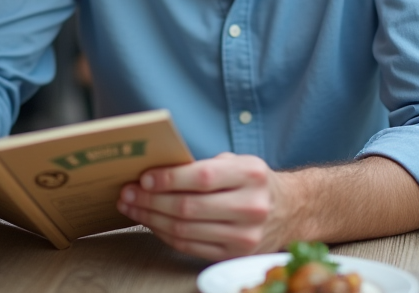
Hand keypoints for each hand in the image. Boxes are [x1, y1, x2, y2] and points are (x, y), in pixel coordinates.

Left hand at [116, 152, 292, 259]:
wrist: (292, 210)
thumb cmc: (254, 182)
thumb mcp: (238, 163)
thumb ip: (204, 166)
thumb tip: (156, 171)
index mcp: (251, 174)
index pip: (201, 177)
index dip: (168, 178)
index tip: (143, 177)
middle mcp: (251, 206)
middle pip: (188, 207)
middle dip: (150, 200)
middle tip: (127, 193)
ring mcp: (245, 236)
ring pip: (185, 230)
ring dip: (151, 219)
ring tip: (132, 208)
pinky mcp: (235, 255)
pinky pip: (189, 246)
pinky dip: (165, 234)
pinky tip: (152, 223)